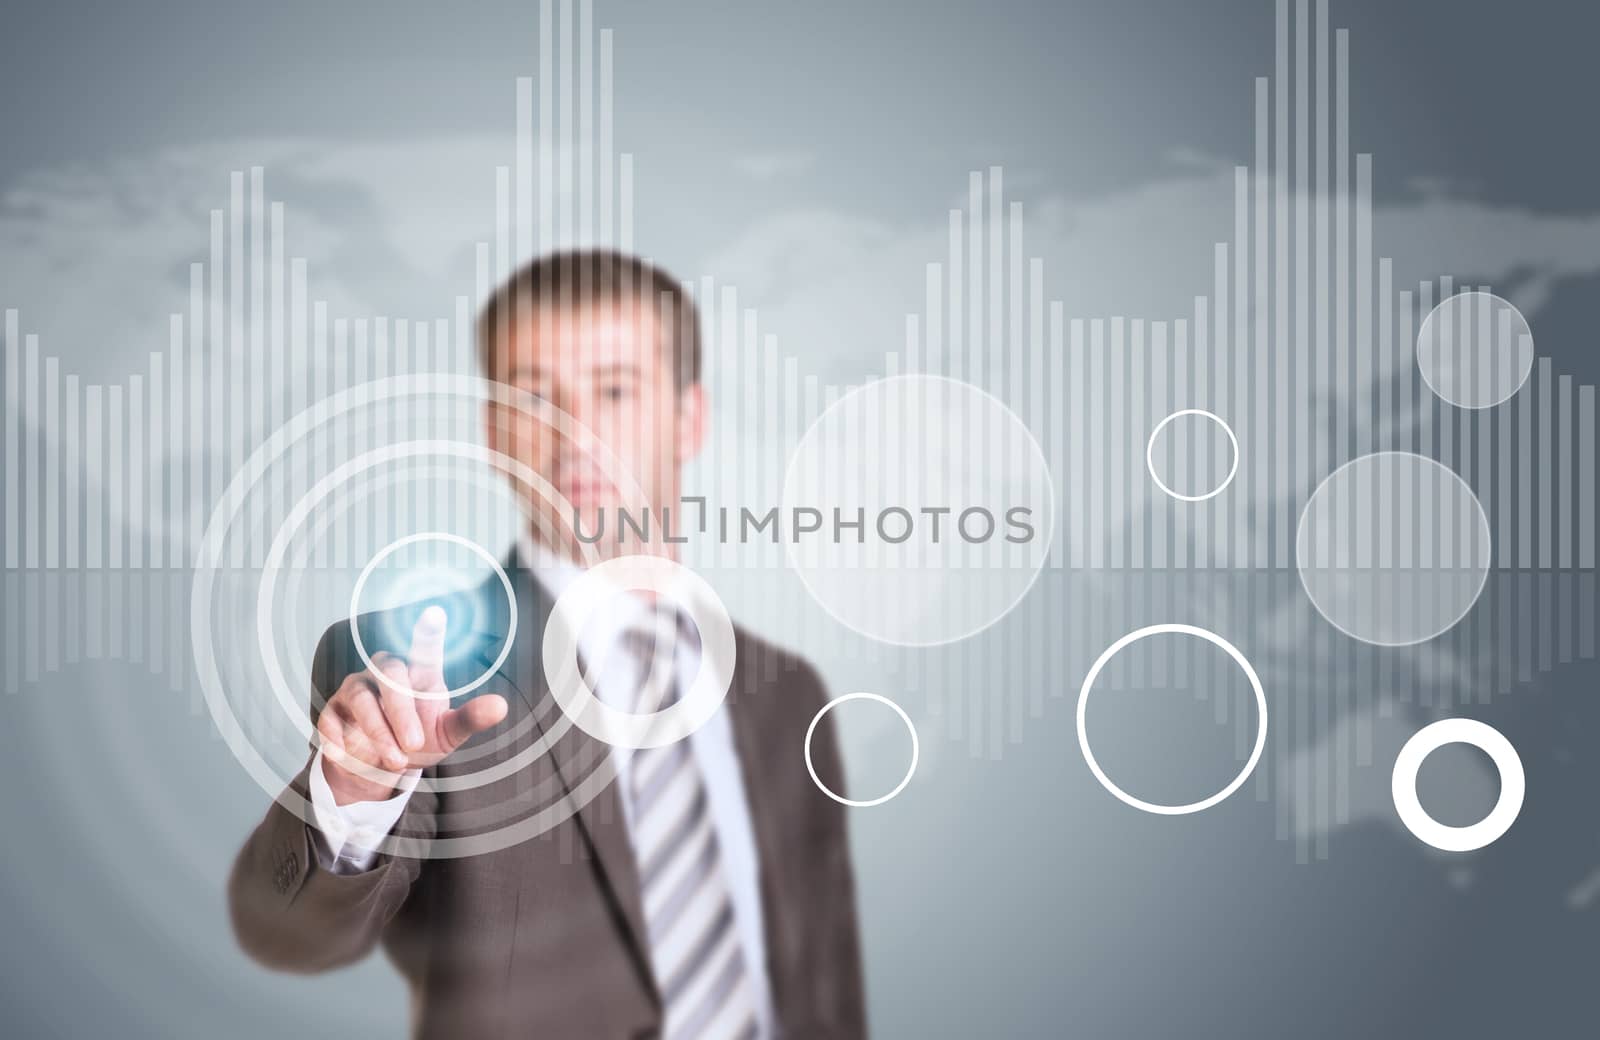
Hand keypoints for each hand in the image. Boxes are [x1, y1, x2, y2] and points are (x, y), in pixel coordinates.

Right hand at [315, 606, 507, 805]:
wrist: (378, 768)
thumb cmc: (417, 741)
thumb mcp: (447, 734)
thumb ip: (470, 718)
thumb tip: (501, 706)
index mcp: (419, 674)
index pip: (424, 649)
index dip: (428, 632)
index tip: (435, 613)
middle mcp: (385, 674)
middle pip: (391, 675)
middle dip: (402, 712)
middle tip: (414, 744)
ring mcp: (355, 690)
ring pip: (362, 698)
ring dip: (378, 731)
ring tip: (395, 760)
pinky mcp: (331, 711)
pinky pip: (331, 719)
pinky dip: (341, 739)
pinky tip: (350, 755)